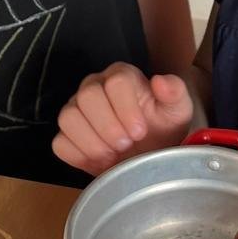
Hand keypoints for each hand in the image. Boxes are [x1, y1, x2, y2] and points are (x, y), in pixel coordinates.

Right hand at [53, 63, 195, 175]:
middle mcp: (93, 87)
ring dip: (93, 142)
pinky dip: (79, 156)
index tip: (140, 132)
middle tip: (127, 145)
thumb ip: (174, 92)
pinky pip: (60, 143)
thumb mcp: (177, 111)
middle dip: (109, 127)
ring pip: (68, 118)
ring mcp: (76, 111)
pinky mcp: (66, 136)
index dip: (127, 109)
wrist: (148, 155)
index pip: (115, 82)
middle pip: (88, 97)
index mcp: (121, 76)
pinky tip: (100, 162)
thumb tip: (159, 81)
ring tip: (114, 155)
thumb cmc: (162, 128)